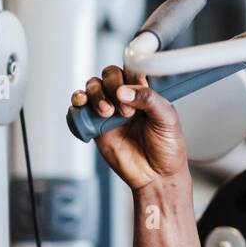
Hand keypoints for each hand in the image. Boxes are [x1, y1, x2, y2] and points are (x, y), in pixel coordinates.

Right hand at [71, 65, 187, 190]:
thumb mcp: (168, 120)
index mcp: (147, 93)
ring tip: (108, 112)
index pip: (134, 70)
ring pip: (94, 86)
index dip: (132, 76)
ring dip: (96, 94)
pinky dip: (77, 100)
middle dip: (113, 86)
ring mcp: (111, 110)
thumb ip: (150, 100)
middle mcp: (128, 98)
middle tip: (126, 110)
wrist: (156, 176)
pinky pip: (80, 106)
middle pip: (110, 74)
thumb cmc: (167, 148)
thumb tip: (124, 91)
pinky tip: (82, 103)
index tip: (139, 88)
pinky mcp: (96, 124)